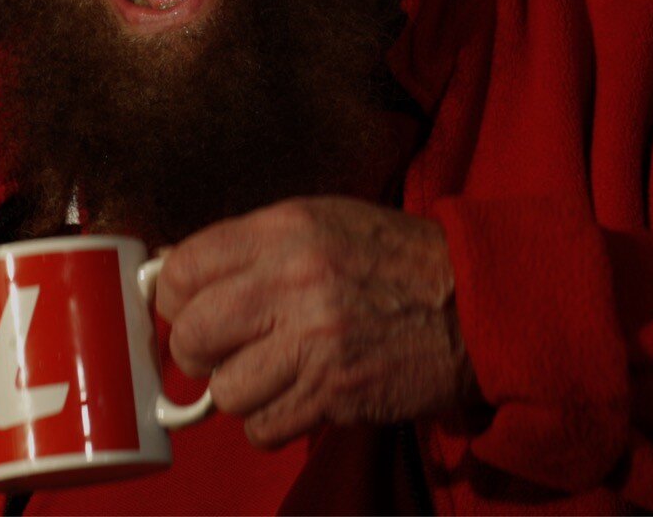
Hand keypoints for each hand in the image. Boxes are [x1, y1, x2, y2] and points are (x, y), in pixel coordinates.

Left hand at [154, 196, 476, 448]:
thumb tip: (177, 277)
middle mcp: (292, 281)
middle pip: (191, 334)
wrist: (477, 302)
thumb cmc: (396, 261)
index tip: (189, 309)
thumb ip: (253, 246)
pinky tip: (299, 397)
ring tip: (274, 373)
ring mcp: (313, 341)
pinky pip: (262, 429)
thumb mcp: (323, 223)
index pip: (183, 268)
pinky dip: (272, 423)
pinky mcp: (335, 393)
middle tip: (226, 349)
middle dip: (198, 350)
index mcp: (285, 230)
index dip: (175, 297)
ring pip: (224, 390)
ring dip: (242, 391)